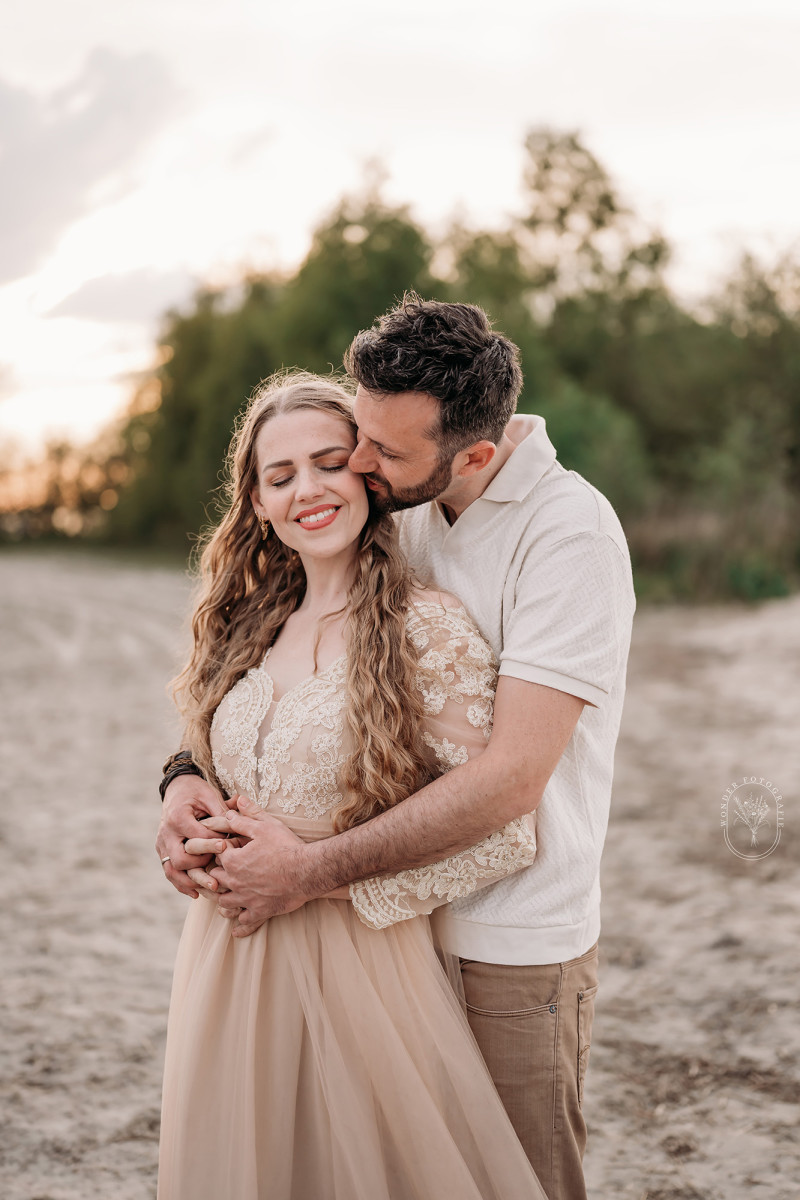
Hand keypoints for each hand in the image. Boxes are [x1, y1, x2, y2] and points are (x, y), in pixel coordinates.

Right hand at [155, 772, 228, 897]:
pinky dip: (181, 884)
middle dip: (201, 866)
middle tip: (220, 869)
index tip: (229, 847)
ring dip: (191, 882)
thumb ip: (221, 811)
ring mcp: (162, 844)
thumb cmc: (196, 791)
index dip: (215, 844)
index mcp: (178, 818)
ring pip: (172, 870)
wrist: (176, 788)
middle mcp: (166, 833)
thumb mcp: (209, 795)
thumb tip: (237, 826)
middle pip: (180, 859)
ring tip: (212, 889)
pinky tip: (197, 892)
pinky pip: (169, 872)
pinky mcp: (162, 851)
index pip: (197, 838)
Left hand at [206, 796, 313, 936]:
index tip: (226, 849)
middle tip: (220, 874)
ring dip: (223, 901)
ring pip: (225, 903)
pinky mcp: (260, 912)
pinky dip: (239, 926)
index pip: (217, 856)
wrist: (307, 871)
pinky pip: (244, 922)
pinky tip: (236, 928)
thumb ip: (246, 818)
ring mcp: (246, 899)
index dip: (221, 851)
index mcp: (233, 861)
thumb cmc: (286, 846)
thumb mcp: (265, 826)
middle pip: (216, 881)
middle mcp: (235, 882)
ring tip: (224, 900)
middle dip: (217, 876)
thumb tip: (233, 804)